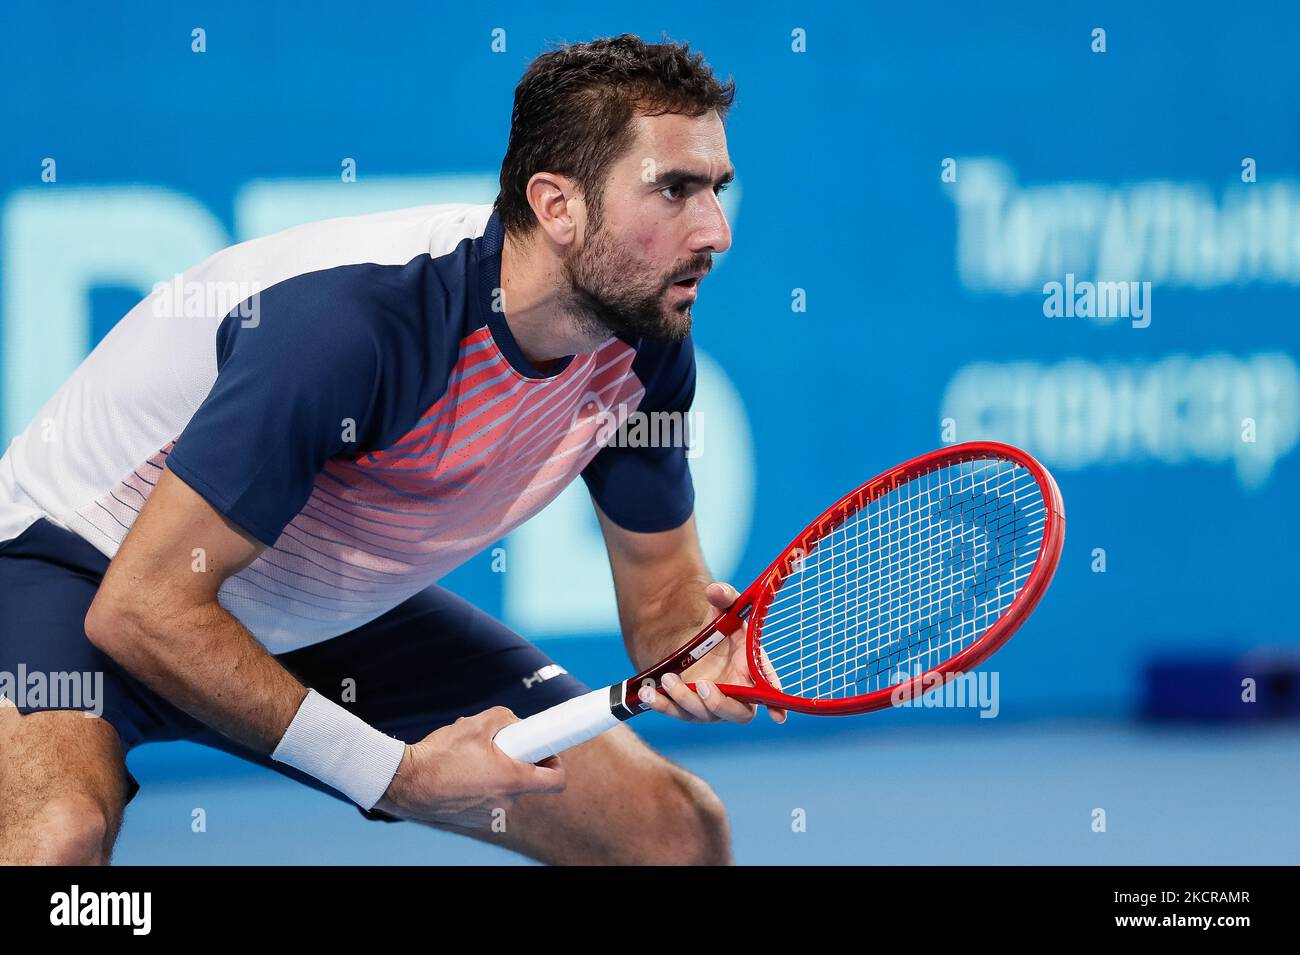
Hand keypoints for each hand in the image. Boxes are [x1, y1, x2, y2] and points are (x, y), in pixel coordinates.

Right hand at [373, 706, 564, 828]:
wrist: (406, 782)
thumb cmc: (441, 754)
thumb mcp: (478, 723)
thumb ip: (506, 718)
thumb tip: (515, 724)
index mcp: (513, 780)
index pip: (556, 780)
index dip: (555, 761)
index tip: (545, 749)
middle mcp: (505, 803)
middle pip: (526, 781)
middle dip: (516, 761)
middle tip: (499, 745)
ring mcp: (489, 816)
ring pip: (504, 789)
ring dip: (496, 773)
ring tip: (471, 758)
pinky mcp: (473, 821)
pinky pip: (487, 799)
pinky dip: (481, 786)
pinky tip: (460, 773)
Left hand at [639, 581, 787, 726]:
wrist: (692, 642)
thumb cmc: (720, 630)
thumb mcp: (723, 610)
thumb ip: (725, 599)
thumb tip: (717, 590)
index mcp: (753, 673)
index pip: (769, 693)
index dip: (775, 705)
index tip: (778, 716)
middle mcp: (735, 695)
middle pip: (735, 712)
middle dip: (719, 703)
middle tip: (703, 686)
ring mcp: (709, 706)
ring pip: (701, 714)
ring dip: (684, 699)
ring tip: (668, 678)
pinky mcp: (685, 708)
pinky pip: (673, 711)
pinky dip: (660, 704)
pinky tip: (646, 694)